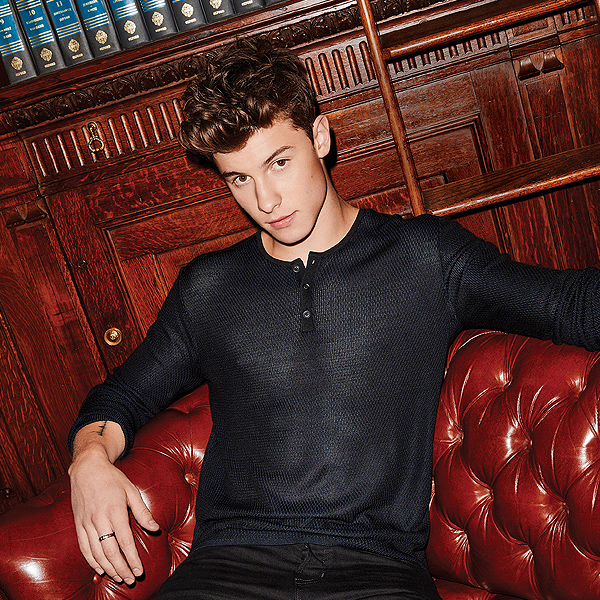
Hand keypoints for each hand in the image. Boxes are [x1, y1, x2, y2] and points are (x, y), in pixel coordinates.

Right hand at [69, 445, 159, 584]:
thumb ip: (143, 511)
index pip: (125, 541)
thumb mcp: (131, 490)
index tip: (139, 570)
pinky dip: (92, 561)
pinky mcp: (78, 524)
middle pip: (110, 552)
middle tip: (131, 579)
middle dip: (121, 569)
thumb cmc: (112, 478)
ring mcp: (86, 523)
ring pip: (96, 553)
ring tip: (119, 577)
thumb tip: (155, 528)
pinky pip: (84, 548)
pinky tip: (100, 569)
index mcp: (114, 511)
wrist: (87, 468)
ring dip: (108, 568)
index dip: (132, 559)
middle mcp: (99, 520)